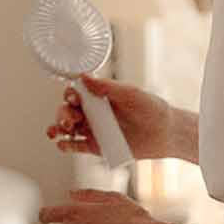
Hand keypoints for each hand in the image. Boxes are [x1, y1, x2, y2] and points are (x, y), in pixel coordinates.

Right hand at [47, 75, 171, 160]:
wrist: (165, 133)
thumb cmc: (151, 109)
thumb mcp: (130, 93)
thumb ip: (107, 87)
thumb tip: (84, 77)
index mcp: (99, 96)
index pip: (76, 94)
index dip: (70, 95)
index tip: (72, 97)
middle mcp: (94, 112)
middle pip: (68, 111)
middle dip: (63, 113)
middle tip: (70, 118)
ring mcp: (94, 130)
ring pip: (68, 128)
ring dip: (59, 128)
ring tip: (61, 130)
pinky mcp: (97, 147)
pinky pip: (77, 146)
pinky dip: (66, 146)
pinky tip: (62, 144)